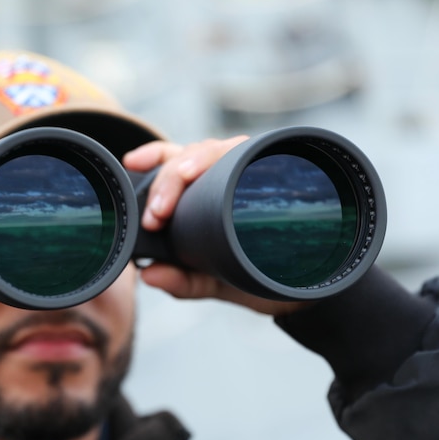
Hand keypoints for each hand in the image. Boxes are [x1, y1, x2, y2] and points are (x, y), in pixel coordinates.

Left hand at [123, 137, 304, 317]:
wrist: (307, 291)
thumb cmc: (256, 277)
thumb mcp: (214, 281)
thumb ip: (182, 281)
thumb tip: (147, 275)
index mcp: (202, 191)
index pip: (171, 159)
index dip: (151, 156)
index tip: (131, 163)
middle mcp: (223, 174)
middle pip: (188, 155)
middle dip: (166, 180)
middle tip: (156, 216)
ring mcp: (250, 171)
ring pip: (217, 148)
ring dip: (193, 163)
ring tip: (182, 185)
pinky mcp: (277, 174)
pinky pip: (256, 151)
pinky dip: (238, 152)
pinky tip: (227, 164)